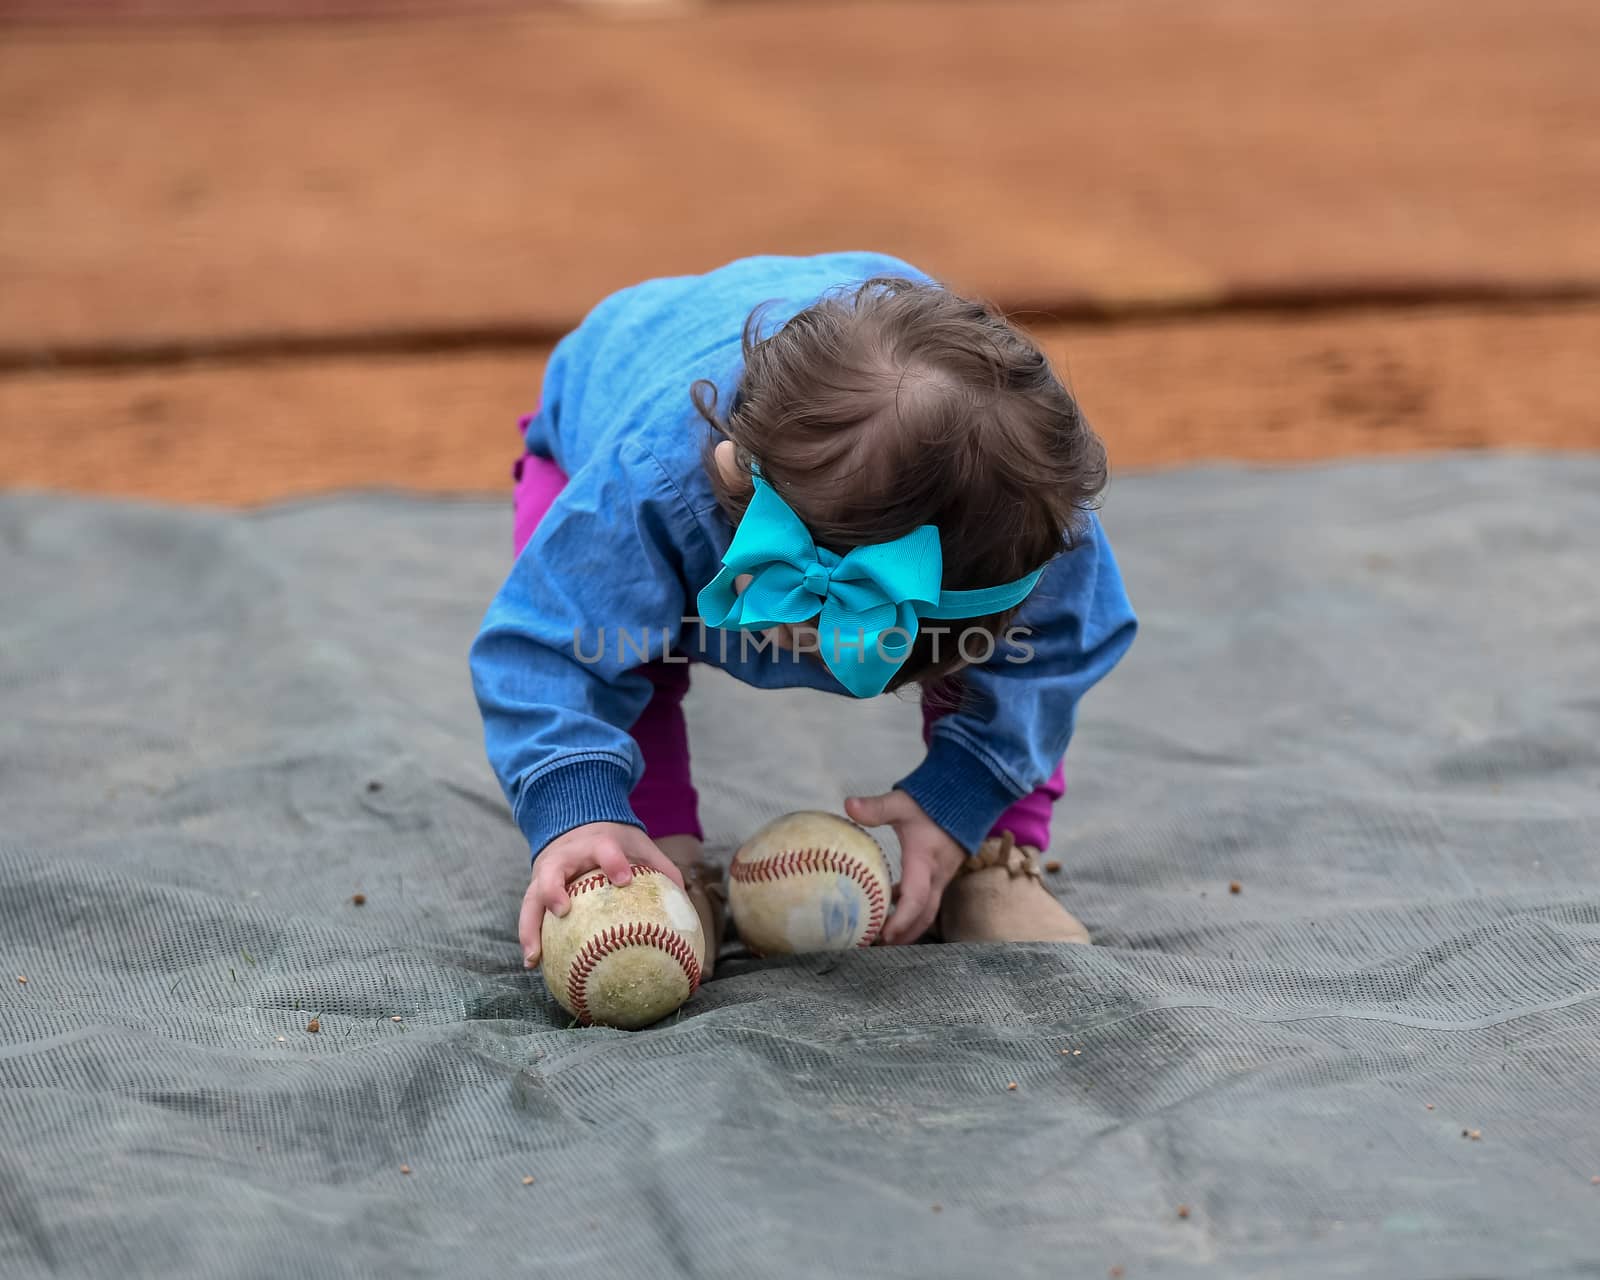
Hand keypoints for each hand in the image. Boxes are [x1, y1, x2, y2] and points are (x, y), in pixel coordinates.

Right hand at [519, 822, 683, 967]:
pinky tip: (533, 964)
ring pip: (530, 898)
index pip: (604, 849)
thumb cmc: (614, 843)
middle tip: (563, 911)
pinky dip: (528, 937)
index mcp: (595, 844)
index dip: (612, 862)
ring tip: (535, 957)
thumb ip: (662, 868)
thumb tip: (685, 900)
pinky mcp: (534, 888)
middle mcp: (564, 857)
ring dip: (529, 926)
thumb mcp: (638, 845)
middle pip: (552, 871)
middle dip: (554, 889)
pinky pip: (528, 914)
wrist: (577, 825)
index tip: (623, 879)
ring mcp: (544, 873)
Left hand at [845, 790, 966, 944]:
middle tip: (877, 947)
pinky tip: (888, 904)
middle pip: (923, 916)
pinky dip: (909, 909)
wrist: (969, 797)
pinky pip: (926, 900)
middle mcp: (937, 876)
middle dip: (903, 935)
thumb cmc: (934, 802)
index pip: (916, 899)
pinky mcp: (940, 875)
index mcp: (925, 862)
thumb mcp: (902, 802)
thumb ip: (877, 807)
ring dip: (907, 926)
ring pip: (927, 911)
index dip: (901, 920)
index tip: (883, 935)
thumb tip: (848, 805)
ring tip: (880, 936)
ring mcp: (941, 877)